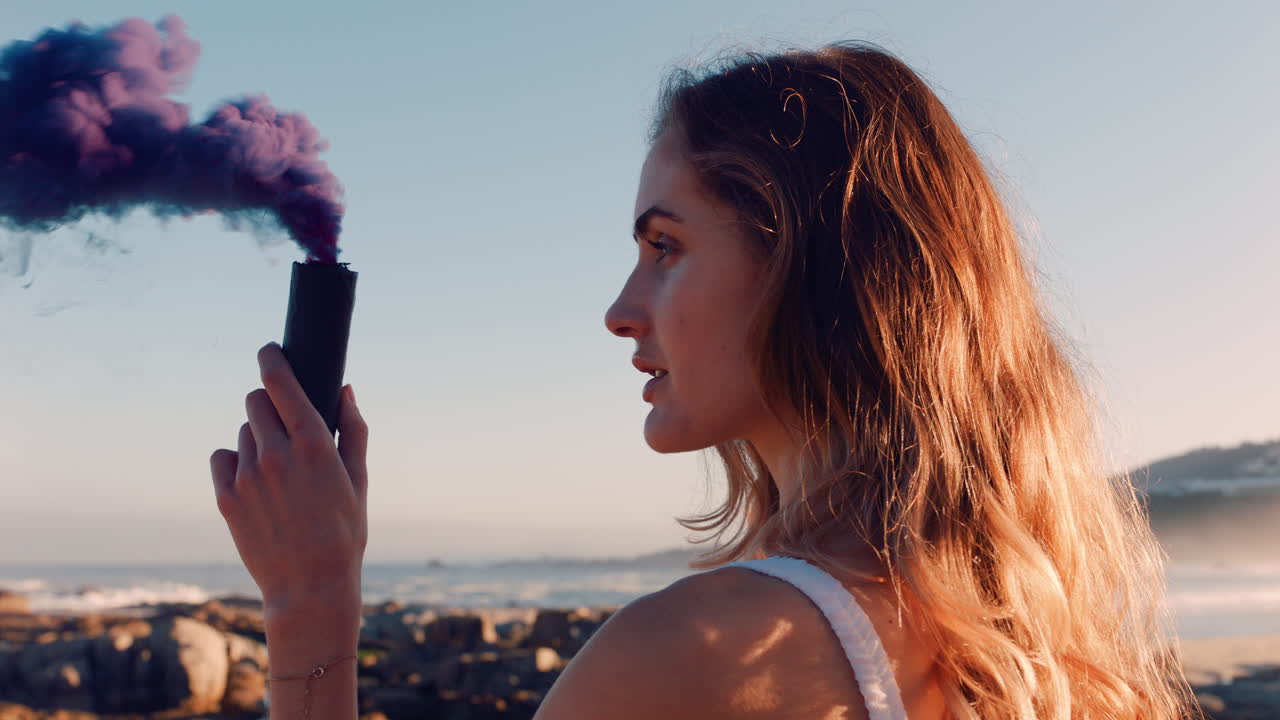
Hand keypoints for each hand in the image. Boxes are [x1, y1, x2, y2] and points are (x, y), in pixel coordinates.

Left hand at [209, 342, 368, 617]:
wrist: (310, 587)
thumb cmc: (344, 533)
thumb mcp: (359, 480)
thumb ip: (353, 430)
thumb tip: (346, 390)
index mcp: (313, 444)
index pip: (280, 381)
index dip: (272, 359)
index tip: (269, 351)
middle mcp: (276, 453)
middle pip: (255, 401)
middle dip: (268, 405)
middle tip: (282, 427)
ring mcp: (247, 475)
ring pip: (242, 433)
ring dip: (256, 440)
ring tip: (276, 473)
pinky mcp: (226, 497)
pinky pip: (221, 459)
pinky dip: (235, 464)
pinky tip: (254, 485)